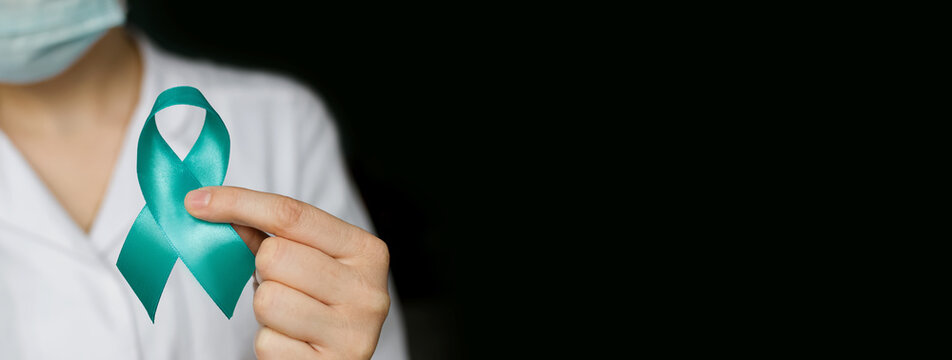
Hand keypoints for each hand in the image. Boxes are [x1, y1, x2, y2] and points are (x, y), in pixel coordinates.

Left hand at [185, 186, 390, 358]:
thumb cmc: (318, 305)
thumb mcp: (306, 261)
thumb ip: (268, 232)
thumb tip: (212, 203)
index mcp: (367, 251)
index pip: (293, 214)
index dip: (239, 203)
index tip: (197, 201)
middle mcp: (368, 290)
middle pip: (275, 256)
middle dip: (264, 271)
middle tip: (282, 285)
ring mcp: (353, 332)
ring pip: (267, 300)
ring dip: (266, 311)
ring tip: (289, 317)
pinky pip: (268, 342)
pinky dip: (270, 342)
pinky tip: (292, 343)